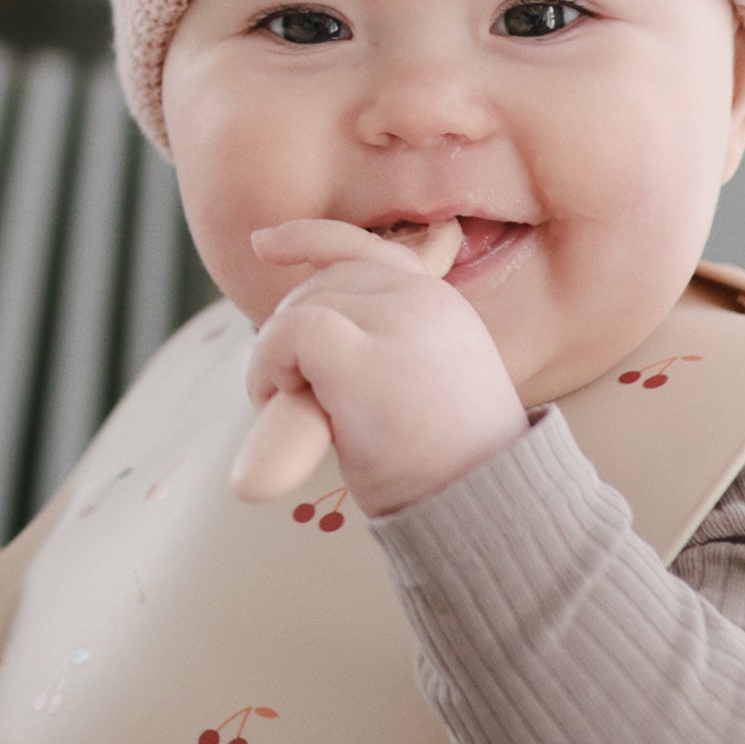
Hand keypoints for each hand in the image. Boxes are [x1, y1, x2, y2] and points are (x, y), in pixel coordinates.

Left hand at [246, 218, 525, 516]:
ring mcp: (397, 322)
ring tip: (282, 404)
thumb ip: (386, 347)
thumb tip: (314, 336)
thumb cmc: (447, 465)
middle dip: (290, 325)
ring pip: (301, 308)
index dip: (308, 240)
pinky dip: (268, 362)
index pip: (368, 249)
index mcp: (441, 304)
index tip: (263, 245)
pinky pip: (290, 333)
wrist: (481, 503)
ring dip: (273, 354)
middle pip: (322, 283)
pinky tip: (275, 398)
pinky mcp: (365, 357)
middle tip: (287, 389)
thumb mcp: (426, 385)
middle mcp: (424, 299)